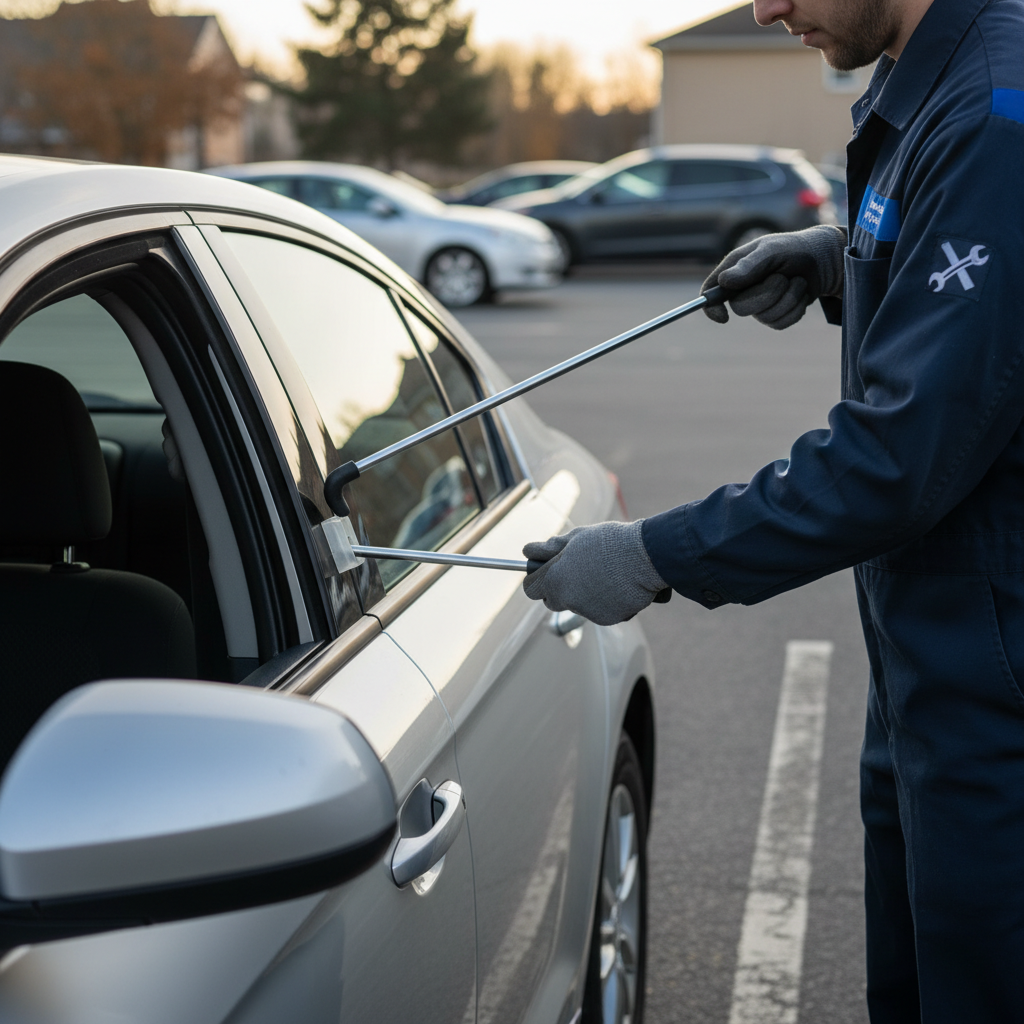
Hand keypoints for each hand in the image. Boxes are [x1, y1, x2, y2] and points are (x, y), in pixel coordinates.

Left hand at [522, 520, 668, 625]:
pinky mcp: (608, 619)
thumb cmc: (609, 542)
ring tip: (604, 572)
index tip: (543, 571)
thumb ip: (550, 549)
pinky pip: (600, 610)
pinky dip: (605, 600)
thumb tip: (527, 552)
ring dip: (584, 593)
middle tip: (576, 569)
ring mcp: (588, 612)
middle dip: (559, 587)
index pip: (531, 589)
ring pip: (578, 604)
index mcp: (555, 580)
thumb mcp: (576, 538)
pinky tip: (617, 583)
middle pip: (553, 600)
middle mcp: (568, 601)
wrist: (646, 556)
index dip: (536, 578)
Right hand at [702, 225, 846, 329]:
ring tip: (796, 281)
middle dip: (767, 294)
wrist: (824, 261)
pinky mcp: (775, 316)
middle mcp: (743, 288)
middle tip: (782, 277)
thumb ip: (750, 265)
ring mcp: (759, 304)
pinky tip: (801, 293)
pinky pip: (780, 323)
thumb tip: (725, 281)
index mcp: (735, 269)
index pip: (711, 290)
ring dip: (787, 298)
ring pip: (765, 317)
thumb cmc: (794, 249)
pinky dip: (796, 308)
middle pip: (741, 308)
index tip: (723, 316)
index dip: (711, 306)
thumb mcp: (773, 250)